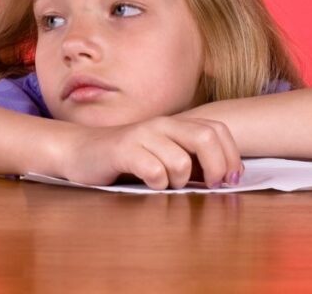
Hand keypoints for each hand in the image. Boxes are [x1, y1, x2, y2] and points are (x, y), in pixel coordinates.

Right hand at [59, 116, 242, 189]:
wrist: (80, 151)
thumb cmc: (126, 158)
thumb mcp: (162, 152)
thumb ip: (190, 157)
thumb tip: (225, 177)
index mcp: (175, 124)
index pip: (218, 130)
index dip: (232, 156)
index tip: (230, 180)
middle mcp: (161, 125)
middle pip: (206, 137)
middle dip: (217, 167)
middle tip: (211, 187)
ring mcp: (142, 135)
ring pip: (181, 160)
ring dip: (181, 181)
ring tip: (169, 184)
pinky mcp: (123, 151)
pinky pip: (153, 170)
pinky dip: (157, 184)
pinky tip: (150, 184)